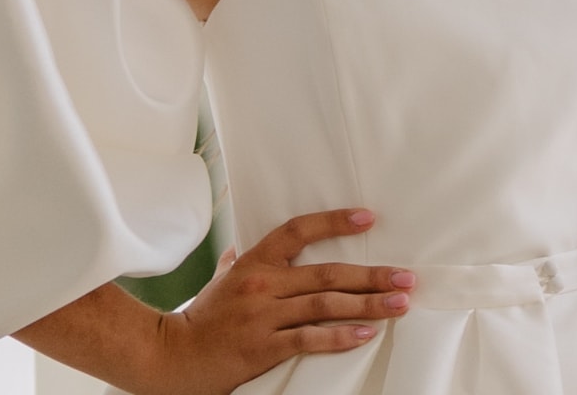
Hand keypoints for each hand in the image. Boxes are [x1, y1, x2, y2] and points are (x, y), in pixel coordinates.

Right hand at [149, 208, 414, 394]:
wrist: (170, 357)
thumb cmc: (199, 318)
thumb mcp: (219, 280)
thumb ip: (238, 261)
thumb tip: (242, 245)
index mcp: (253, 262)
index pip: (298, 230)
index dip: (334, 221)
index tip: (369, 218)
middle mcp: (262, 285)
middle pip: (327, 272)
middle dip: (372, 274)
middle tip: (406, 276)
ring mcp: (264, 316)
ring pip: (325, 304)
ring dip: (368, 304)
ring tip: (399, 303)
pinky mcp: (263, 347)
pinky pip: (309, 339)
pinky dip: (340, 335)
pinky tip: (366, 333)